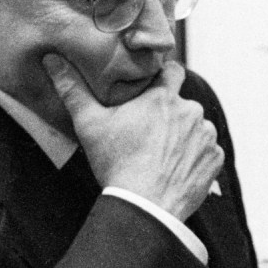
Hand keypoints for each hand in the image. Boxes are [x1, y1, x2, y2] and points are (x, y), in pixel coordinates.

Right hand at [43, 55, 221, 218]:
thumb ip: (73, 89)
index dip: (163, 76)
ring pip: (197, 127)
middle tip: (150, 129)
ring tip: (163, 153)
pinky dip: (195, 157)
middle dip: (170, 112)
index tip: (152, 87)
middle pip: (183, 102)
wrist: (146, 207)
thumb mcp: (89, 125)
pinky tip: (176, 167)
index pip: (172, 70)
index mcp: (164, 97)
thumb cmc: (117, 164)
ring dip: (185, 134)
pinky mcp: (215, 160)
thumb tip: (52, 59)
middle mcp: (191, 111)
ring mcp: (206, 136)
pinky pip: (207, 151)